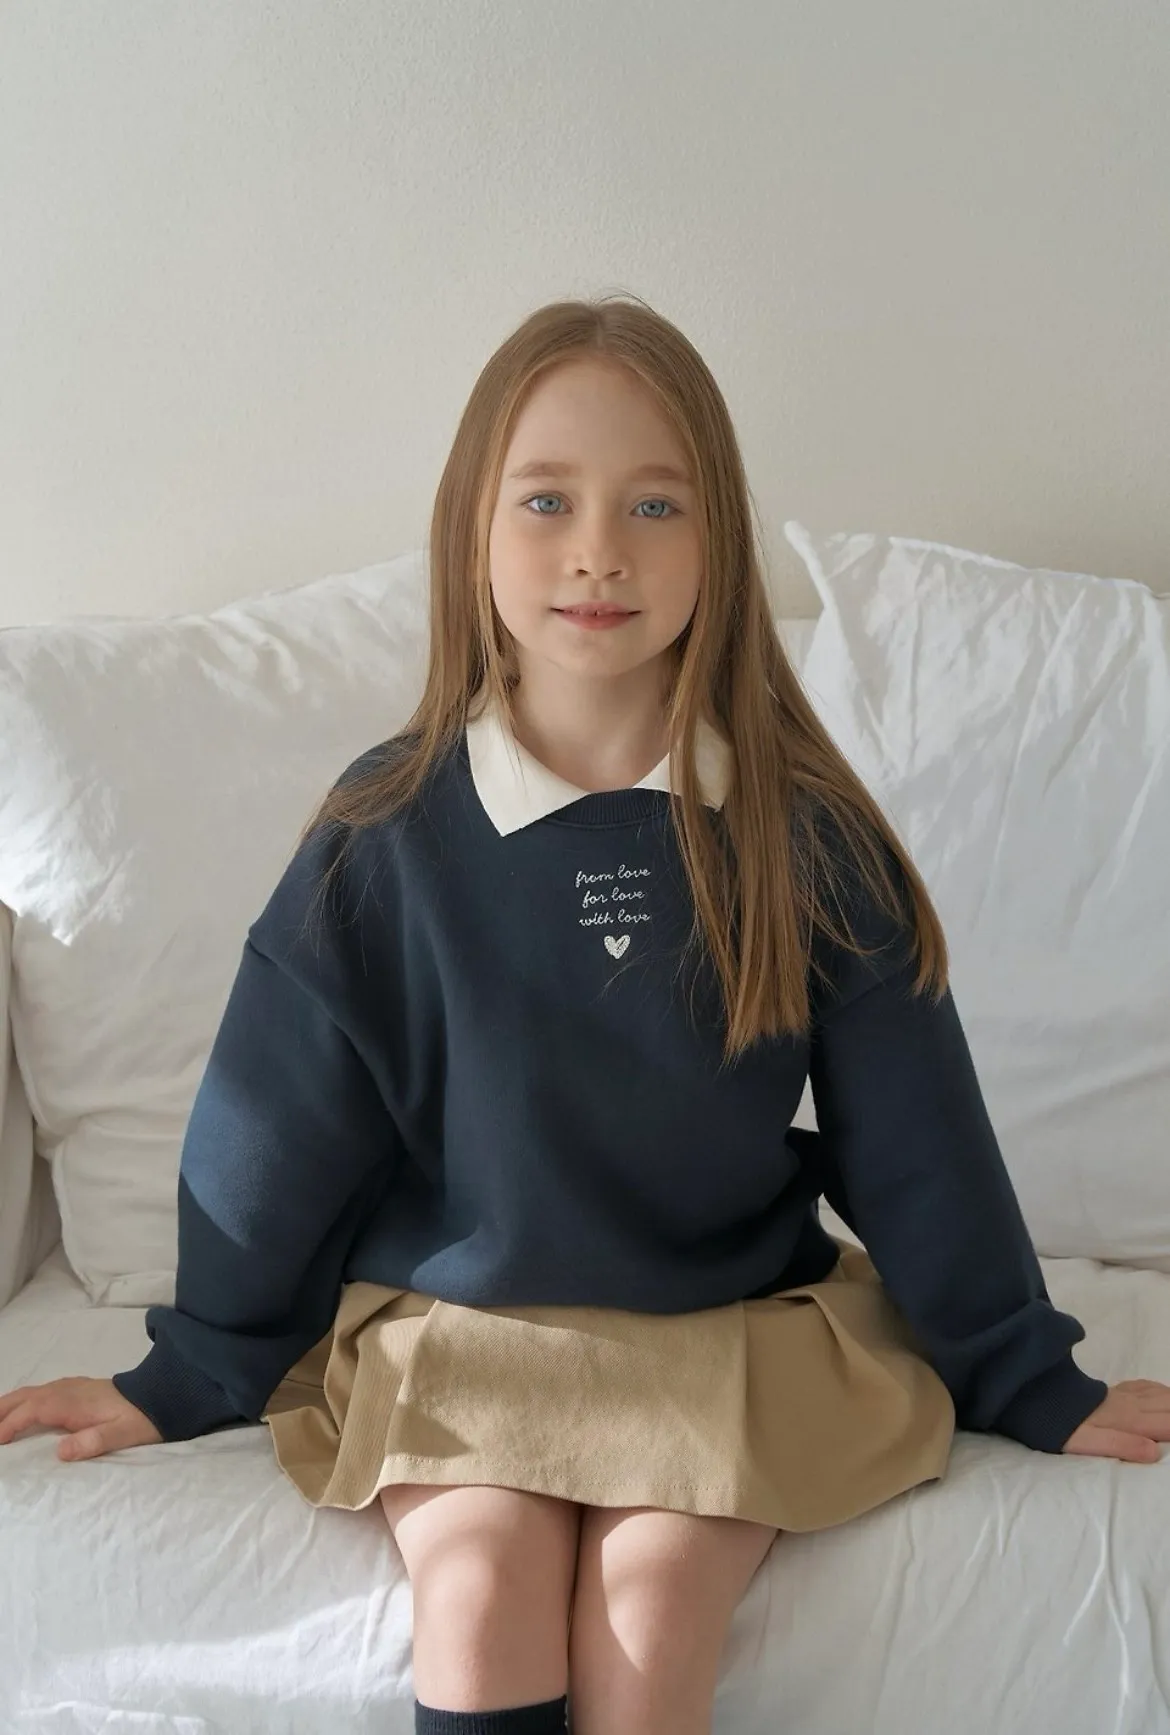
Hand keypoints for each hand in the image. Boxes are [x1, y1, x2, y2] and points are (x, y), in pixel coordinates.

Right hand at [0, 1377, 162, 1459]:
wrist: (160, 1394)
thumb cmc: (140, 1418)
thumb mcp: (121, 1435)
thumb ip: (92, 1442)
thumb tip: (60, 1452)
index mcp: (72, 1402)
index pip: (32, 1411)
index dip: (10, 1425)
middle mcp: (66, 1390)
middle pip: (24, 1397)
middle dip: (1, 1411)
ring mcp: (69, 1387)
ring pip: (29, 1392)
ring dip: (7, 1405)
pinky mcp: (74, 1388)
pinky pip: (38, 1392)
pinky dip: (20, 1401)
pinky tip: (17, 1412)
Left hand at [1061, 1380, 1169, 1462]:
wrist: (1044, 1396)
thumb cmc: (1067, 1426)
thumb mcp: (1091, 1442)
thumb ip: (1124, 1446)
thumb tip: (1155, 1452)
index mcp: (1131, 1421)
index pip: (1168, 1422)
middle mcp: (1133, 1404)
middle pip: (1169, 1404)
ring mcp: (1125, 1394)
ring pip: (1161, 1393)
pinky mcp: (1116, 1389)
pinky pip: (1146, 1386)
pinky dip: (1160, 1391)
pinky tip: (1160, 1397)